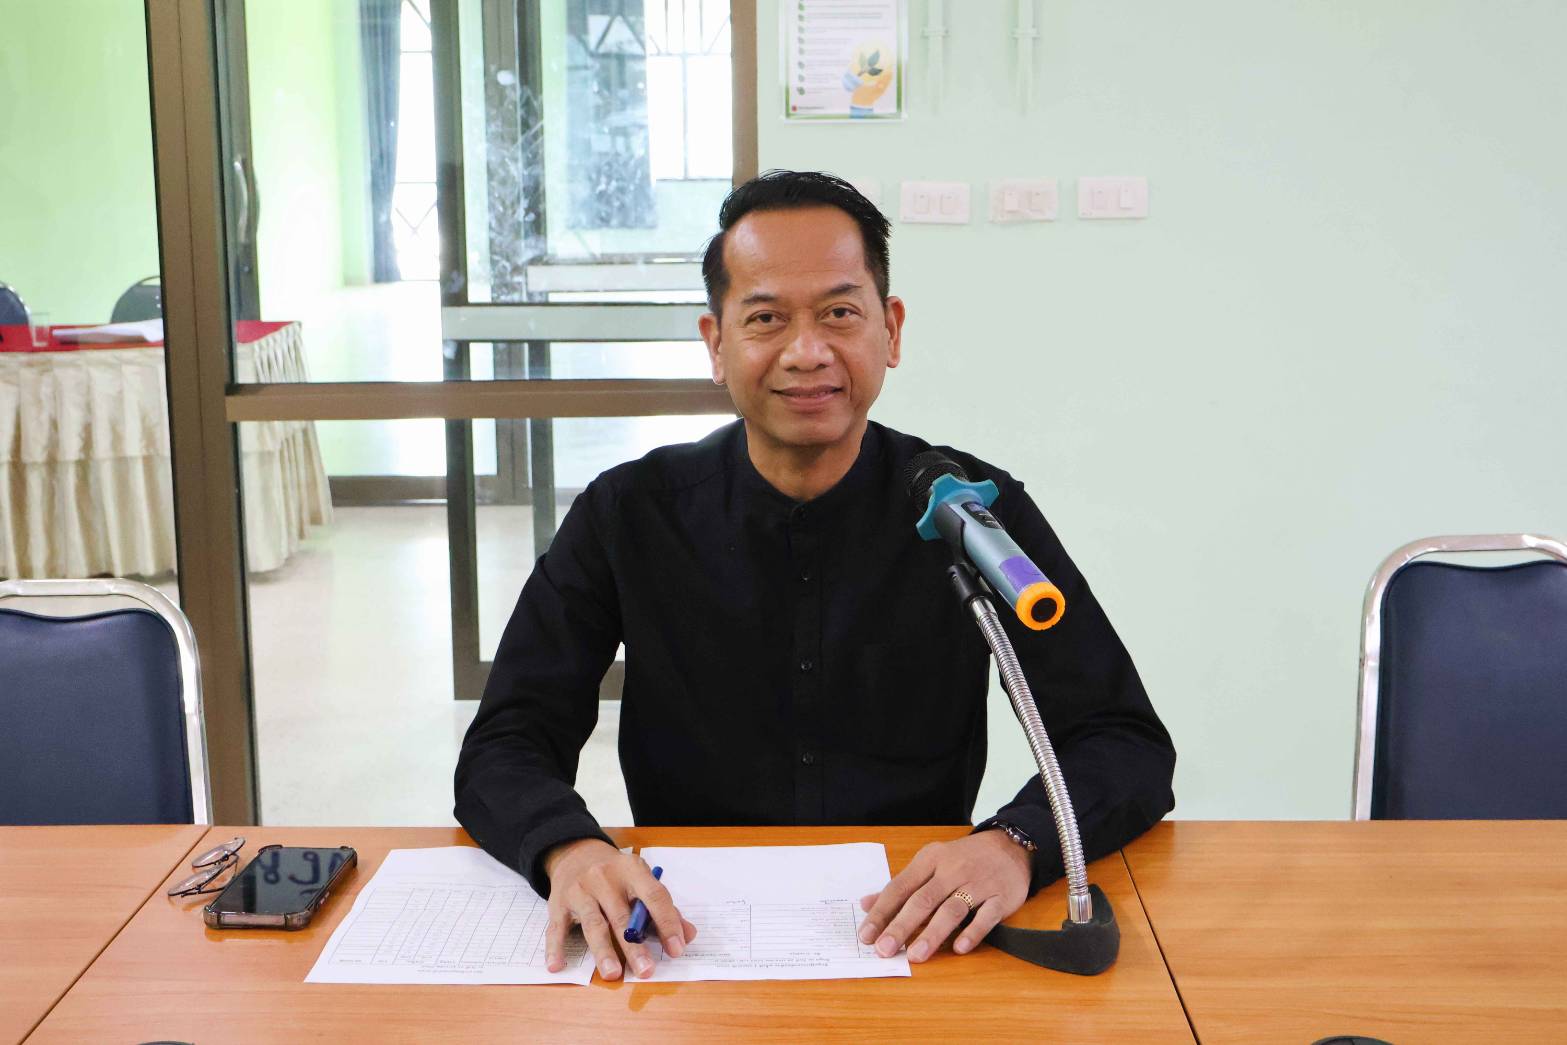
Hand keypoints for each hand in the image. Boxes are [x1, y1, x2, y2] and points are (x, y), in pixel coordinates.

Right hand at [542, 838, 697, 979]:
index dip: (667, 923)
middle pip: (621, 915)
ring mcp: (580, 890)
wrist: (576, 853)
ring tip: (613, 973)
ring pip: (593, 924)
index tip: (677, 949)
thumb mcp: (641, 880)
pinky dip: (556, 948)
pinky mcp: (558, 903)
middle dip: (634, 946)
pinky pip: (557, 928)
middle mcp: (604, 878)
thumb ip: (664, 908)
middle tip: (646, 970)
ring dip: (603, 950)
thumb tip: (688, 936)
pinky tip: (558, 966)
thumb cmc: (616, 874)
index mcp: (632, 870)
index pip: (654, 896)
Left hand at [857, 831, 1030, 961]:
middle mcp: (952, 870)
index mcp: (930, 860)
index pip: (900, 887)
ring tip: (915, 955)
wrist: (1011, 846)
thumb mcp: (930, 863)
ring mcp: (978, 883)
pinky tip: (959, 948)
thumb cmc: (964, 859)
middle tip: (884, 950)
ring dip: (933, 933)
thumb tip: (865, 904)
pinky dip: (973, 932)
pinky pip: (986, 916)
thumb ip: (900, 886)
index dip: (882, 912)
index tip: (866, 936)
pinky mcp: (1002, 897)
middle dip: (901, 926)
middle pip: (923, 900)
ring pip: (952, 909)